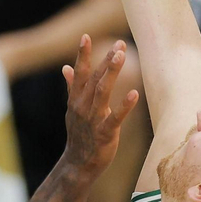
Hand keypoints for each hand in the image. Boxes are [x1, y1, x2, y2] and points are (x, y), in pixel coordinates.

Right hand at [60, 35, 139, 176]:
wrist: (77, 164)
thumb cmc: (79, 135)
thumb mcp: (73, 109)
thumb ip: (71, 87)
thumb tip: (66, 67)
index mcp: (75, 100)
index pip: (79, 73)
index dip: (82, 54)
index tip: (86, 36)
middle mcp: (82, 106)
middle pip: (94, 78)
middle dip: (106, 60)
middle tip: (119, 44)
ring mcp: (93, 120)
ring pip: (102, 92)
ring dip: (111, 73)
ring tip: (121, 56)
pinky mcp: (105, 134)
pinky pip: (116, 118)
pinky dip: (124, 106)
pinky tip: (134, 93)